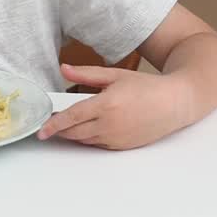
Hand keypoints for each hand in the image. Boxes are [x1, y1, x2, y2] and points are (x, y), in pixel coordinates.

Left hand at [37, 63, 189, 149]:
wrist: (175, 103)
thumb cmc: (146, 87)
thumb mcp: (115, 75)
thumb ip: (86, 74)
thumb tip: (64, 69)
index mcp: (106, 105)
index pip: (72, 117)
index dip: (54, 124)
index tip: (41, 129)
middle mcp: (110, 125)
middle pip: (75, 132)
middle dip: (60, 130)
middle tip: (51, 122)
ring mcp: (116, 138)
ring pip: (85, 141)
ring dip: (73, 134)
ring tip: (68, 123)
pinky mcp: (122, 147)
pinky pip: (98, 145)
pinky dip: (88, 138)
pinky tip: (89, 127)